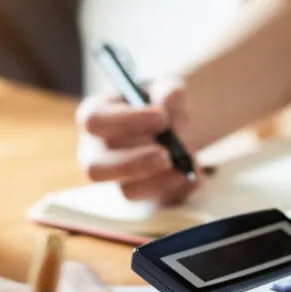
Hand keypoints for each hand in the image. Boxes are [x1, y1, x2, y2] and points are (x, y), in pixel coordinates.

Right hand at [76, 78, 199, 203]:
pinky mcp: (142, 198)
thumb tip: (173, 96)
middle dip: (134, 162)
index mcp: (95, 118)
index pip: (95, 121)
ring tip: (188, 159)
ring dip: (160, 178)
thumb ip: (168, 91)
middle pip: (97, 168)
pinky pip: (157, 203)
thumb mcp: (164, 88)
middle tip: (166, 154)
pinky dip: (180, 190)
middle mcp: (96, 153)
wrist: (174, 127)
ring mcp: (116, 180)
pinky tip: (196, 175)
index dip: (127, 120)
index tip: (161, 117)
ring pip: (127, 190)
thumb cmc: (158, 103)